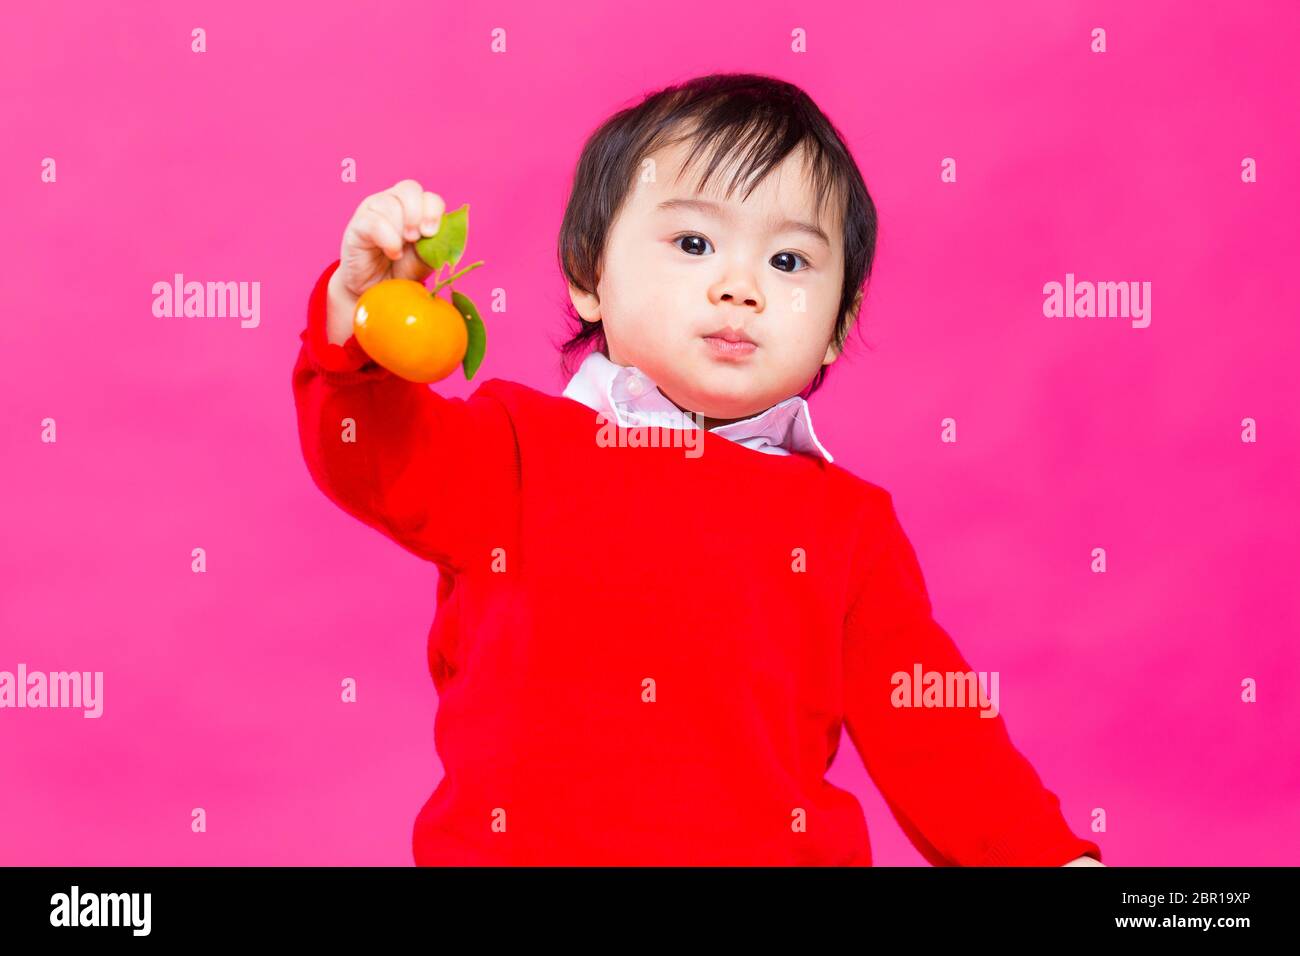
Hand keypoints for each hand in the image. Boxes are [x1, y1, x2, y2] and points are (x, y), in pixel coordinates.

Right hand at [326, 180, 444, 344]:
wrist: (377, 289)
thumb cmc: (403, 270)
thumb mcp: (427, 258)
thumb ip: (437, 243)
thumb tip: (447, 233)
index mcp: (415, 208)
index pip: (429, 196)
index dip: (433, 211)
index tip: (430, 233)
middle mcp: (394, 202)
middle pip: (409, 189)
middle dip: (416, 214)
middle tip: (415, 239)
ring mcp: (373, 210)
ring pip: (390, 203)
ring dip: (400, 228)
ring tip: (401, 250)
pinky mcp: (358, 225)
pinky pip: (374, 221)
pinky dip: (388, 239)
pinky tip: (392, 253)